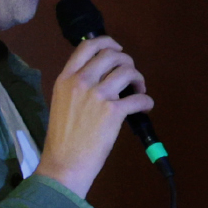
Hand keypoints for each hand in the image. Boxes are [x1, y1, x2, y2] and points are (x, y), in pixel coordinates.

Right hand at [38, 35, 153, 196]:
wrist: (64, 164)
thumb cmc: (62, 139)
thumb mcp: (61, 102)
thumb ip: (77, 86)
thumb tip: (101, 76)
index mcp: (65, 78)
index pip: (87, 46)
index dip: (107, 42)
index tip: (117, 49)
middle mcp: (81, 81)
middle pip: (112, 55)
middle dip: (127, 62)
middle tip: (130, 76)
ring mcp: (98, 95)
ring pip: (128, 71)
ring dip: (138, 79)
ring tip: (138, 91)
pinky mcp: (113, 111)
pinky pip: (139, 97)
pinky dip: (147, 101)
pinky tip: (145, 107)